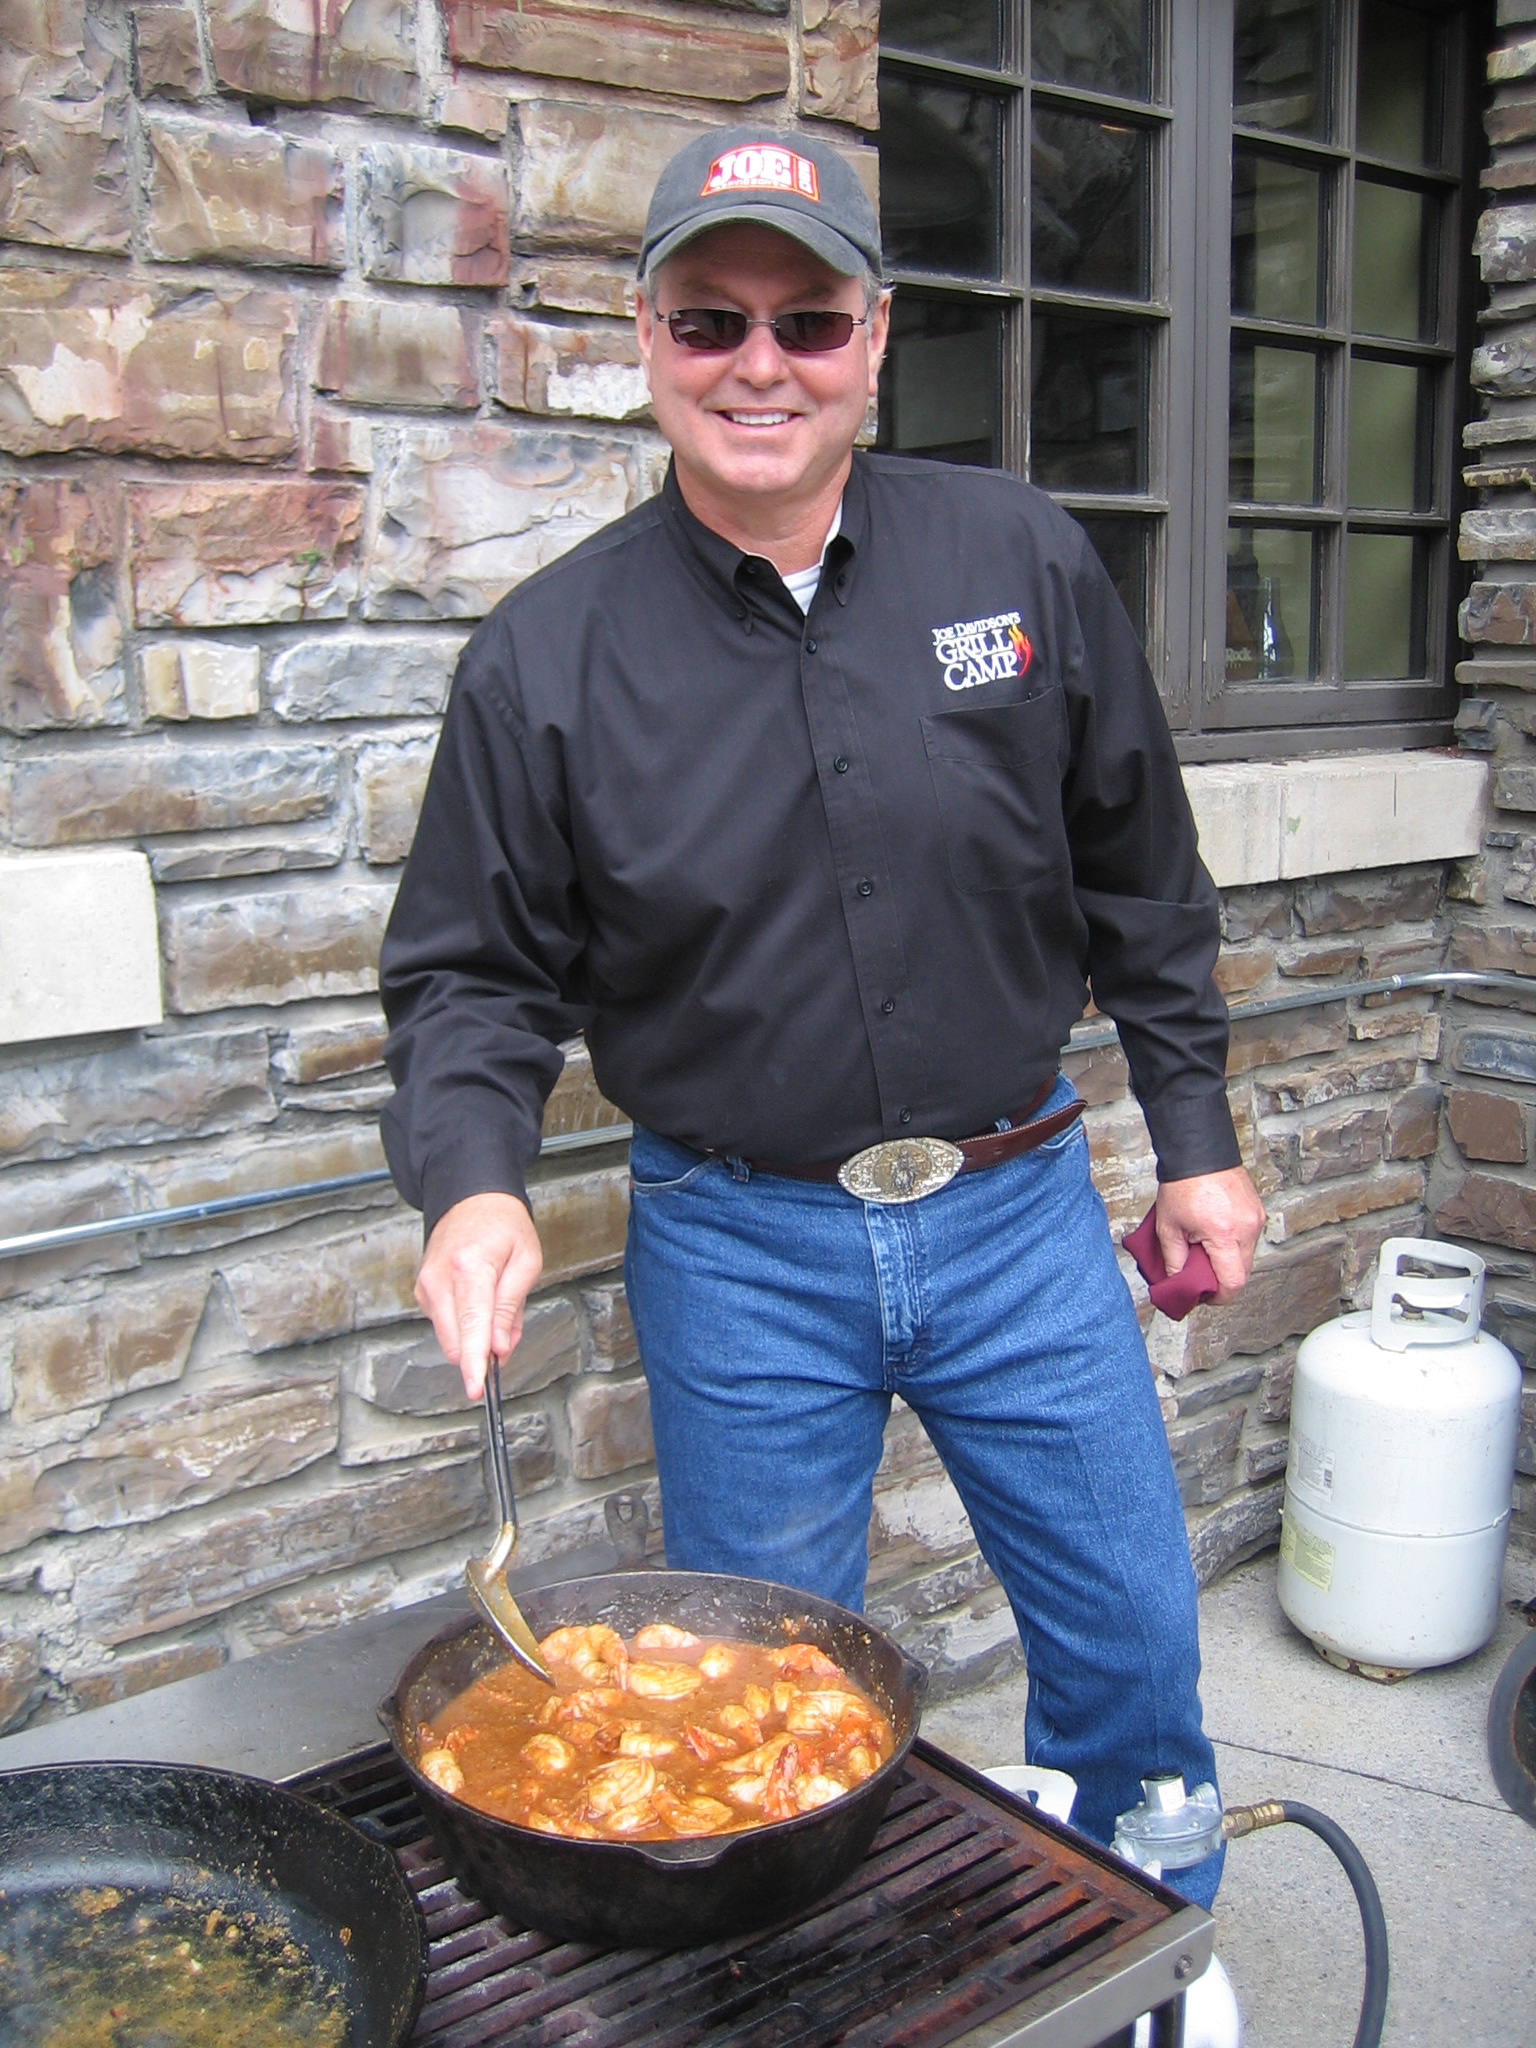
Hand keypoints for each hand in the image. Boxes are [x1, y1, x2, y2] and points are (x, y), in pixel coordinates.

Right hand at [415, 1192, 543, 1400]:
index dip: (474, 1363)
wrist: (470, 1198)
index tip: (477, 1388)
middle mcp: (439, 1280)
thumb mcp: (525, 1261)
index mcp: (469, 1268)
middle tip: (509, 1329)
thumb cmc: (502, 1225)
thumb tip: (500, 1349)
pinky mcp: (422, 1292)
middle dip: (483, 1351)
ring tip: (495, 1303)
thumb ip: (511, 1308)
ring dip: (475, 1337)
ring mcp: (426, 1286)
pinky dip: (465, 1326)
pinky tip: (478, 1301)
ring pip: (450, 1338)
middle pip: (455, 1342)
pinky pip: (445, 1325)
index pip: (471, 1327)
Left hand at [1155, 1166, 1265, 1305]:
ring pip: (1247, 1257)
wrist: (1199, 1151)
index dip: (1218, 1297)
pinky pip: (1249, 1240)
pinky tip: (1215, 1237)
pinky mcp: (1258, 1212)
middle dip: (1221, 1280)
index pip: (1232, 1282)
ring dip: (1228, 1261)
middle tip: (1200, 1275)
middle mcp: (1247, 1228)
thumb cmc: (1183, 1185)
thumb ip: (1174, 1260)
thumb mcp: (1168, 1227)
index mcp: (1225, 1235)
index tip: (1204, 1297)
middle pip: (1242, 1273)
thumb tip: (1177, 1283)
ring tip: (1205, 1251)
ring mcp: (1257, 1219)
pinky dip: (1234, 1245)